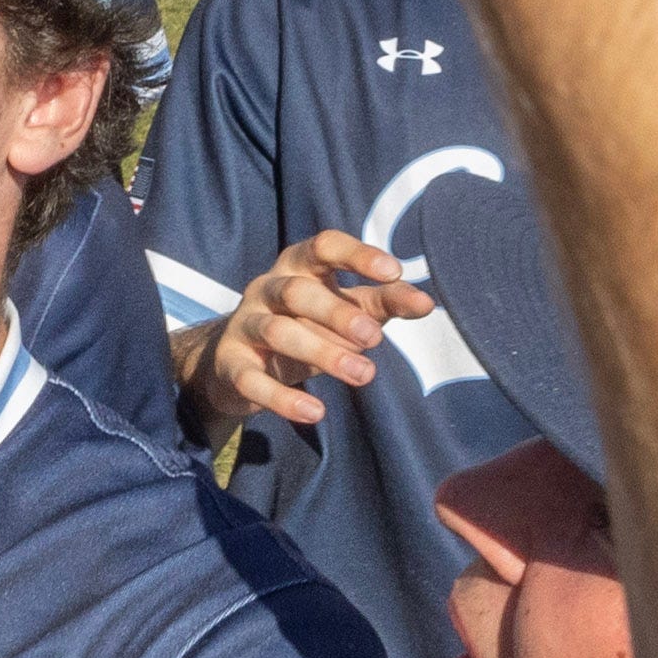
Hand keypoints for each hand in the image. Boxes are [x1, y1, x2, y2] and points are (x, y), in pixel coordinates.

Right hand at [183, 229, 436, 439]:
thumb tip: (426, 303)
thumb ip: (383, 302)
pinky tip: (316, 412)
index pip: (323, 246)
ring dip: (321, 352)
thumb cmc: (306, 326)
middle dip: (337, 313)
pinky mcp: (231, 365)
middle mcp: (266, 288)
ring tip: (363, 374)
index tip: (393, 271)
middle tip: (374, 338)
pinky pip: (252, 380)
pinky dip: (282, 398)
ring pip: (277, 332)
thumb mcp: (346, 309)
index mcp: (297, 266)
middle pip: (297, 291)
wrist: (238, 363)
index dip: (357, 255)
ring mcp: (245, 325)